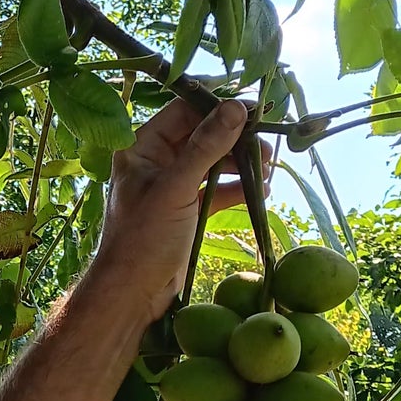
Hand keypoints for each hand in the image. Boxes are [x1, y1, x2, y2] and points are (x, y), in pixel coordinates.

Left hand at [85, 98, 257, 322]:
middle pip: (201, 136)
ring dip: (239, 164)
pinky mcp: (185, 210)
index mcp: (141, 147)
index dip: (218, 108)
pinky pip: (214, 190)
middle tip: (266, 144)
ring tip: (267, 168)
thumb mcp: (176, 187)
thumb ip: (206, 147)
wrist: (133, 293)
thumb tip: (237, 109)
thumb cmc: (144, 237)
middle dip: (234, 138)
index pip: (183, 112)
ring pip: (211, 163)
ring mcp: (171, 186)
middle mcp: (155, 161)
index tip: (253, 109)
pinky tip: (260, 191)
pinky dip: (235, 189)